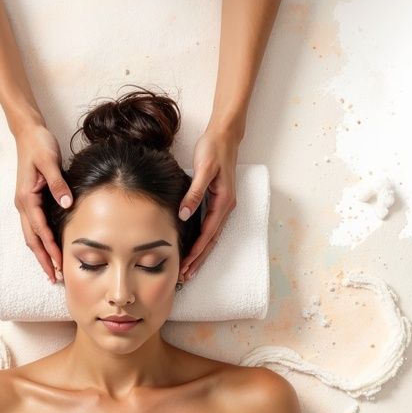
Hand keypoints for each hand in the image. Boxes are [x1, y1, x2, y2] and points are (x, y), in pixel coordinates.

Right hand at [13, 122, 71, 283]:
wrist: (29, 132)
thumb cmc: (39, 144)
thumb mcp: (50, 161)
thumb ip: (58, 184)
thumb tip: (66, 203)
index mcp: (26, 197)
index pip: (39, 229)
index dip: (50, 248)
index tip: (59, 263)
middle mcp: (23, 204)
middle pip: (32, 239)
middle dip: (43, 259)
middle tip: (54, 278)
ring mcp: (25, 203)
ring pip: (32, 235)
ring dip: (41, 253)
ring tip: (52, 270)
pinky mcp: (30, 200)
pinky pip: (35, 226)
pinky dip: (41, 241)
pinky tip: (49, 249)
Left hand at [178, 126, 240, 280]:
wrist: (224, 136)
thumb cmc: (213, 149)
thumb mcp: (203, 169)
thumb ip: (194, 193)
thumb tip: (185, 215)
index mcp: (224, 201)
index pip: (208, 233)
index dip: (197, 251)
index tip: (185, 265)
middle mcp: (226, 206)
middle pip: (211, 240)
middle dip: (199, 259)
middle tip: (185, 276)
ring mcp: (223, 205)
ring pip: (211, 235)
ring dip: (201, 253)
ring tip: (189, 269)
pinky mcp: (218, 201)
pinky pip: (210, 226)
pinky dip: (202, 240)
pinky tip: (194, 247)